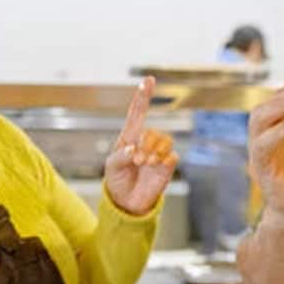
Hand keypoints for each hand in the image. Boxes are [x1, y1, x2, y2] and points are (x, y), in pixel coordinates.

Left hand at [104, 77, 177, 215]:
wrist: (127, 203)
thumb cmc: (117, 181)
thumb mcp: (111, 167)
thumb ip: (120, 157)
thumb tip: (133, 150)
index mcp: (129, 138)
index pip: (137, 114)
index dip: (143, 97)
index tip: (148, 80)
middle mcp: (145, 143)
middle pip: (152, 131)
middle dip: (145, 143)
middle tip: (136, 160)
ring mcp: (157, 154)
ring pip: (165, 141)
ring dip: (154, 151)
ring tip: (144, 163)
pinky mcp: (166, 166)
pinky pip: (172, 156)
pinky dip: (163, 159)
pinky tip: (154, 165)